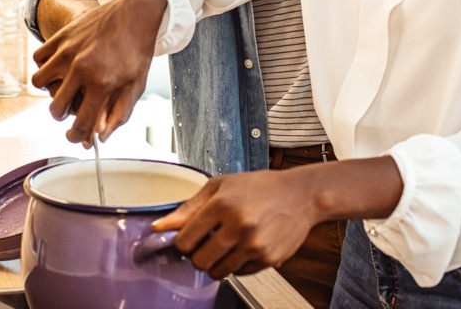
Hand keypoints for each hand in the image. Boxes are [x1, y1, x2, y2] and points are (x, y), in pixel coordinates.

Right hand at [31, 0, 165, 144]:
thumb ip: (120, 114)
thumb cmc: (136, 49)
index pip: (81, 123)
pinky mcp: (61, 37)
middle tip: (70, 111)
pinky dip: (45, 66)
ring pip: (40, 83)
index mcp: (102, 83)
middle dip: (62, 116)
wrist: (134, 12)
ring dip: (50, 90)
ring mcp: (68, 51)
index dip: (77, 136)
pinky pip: (39, 59)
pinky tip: (59, 67)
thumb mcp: (135, 85)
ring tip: (63, 87)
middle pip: (56, 108)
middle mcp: (81, 68)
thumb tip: (102, 136)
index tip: (76, 137)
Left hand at [150, 169, 321, 279]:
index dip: (181, 242)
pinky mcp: (269, 259)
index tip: (185, 239)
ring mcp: (255, 245)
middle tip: (204, 244)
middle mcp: (239, 226)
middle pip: (199, 261)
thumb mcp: (219, 186)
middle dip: (196, 255)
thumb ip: (188, 208)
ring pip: (218, 272)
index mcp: (222, 204)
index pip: (185, 240)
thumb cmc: (259, 187)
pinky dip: (236, 265)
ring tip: (224, 244)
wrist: (301, 195)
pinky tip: (243, 246)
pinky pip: (239, 273)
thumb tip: (159, 227)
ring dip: (216, 262)